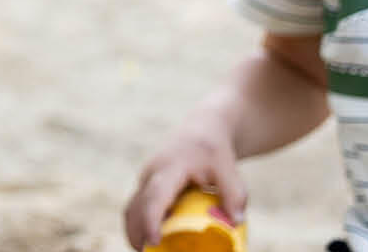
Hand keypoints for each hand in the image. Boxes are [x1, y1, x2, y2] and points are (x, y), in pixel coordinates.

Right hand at [123, 114, 246, 249]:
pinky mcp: (146, 185)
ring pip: (131, 208)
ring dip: (134, 230)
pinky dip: (139, 224)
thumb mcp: (229, 169)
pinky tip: (149, 240)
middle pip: (136, 206)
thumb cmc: (215, 151)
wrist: (201, 129)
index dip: (151, 220)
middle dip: (137, 233)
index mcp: (170, 168)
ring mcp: (146, 179)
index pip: (155, 196)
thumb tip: (236, 221)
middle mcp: (152, 173)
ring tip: (145, 250)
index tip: (153, 240)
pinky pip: (136, 207)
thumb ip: (234, 194)